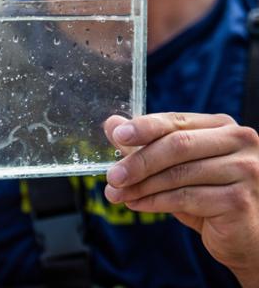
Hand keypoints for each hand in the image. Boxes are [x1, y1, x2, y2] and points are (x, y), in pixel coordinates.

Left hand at [103, 112, 258, 282]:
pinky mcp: (239, 200)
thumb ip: (146, 143)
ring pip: (179, 174)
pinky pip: (186, 198)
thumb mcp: (176, 165)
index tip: (117, 134)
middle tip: (112, 175)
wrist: (244, 236)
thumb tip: (112, 123)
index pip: (176, 121)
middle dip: (139, 161)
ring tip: (117, 193)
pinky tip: (136, 204)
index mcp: (221, 126)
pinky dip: (155, 202)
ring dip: (141, 185)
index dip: (144, 127)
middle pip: (177, 145)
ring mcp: (244, 170)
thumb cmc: (209, 194)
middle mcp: (238, 141)